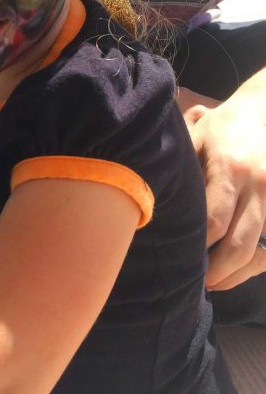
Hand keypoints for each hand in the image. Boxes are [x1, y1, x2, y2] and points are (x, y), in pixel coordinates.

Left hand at [184, 98, 265, 289]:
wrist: (264, 111)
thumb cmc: (220, 127)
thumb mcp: (194, 139)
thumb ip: (179, 171)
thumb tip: (140, 199)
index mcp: (230, 170)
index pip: (213, 221)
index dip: (196, 246)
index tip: (177, 258)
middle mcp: (259, 187)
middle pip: (240, 246)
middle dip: (216, 271)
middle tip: (194, 282)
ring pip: (261, 253)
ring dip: (237, 274)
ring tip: (212, 283)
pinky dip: (256, 264)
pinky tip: (236, 271)